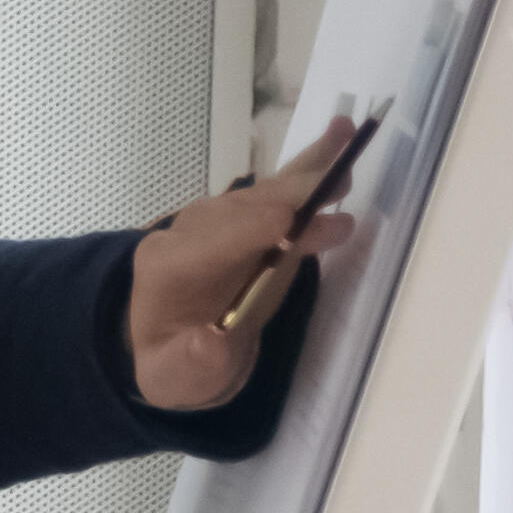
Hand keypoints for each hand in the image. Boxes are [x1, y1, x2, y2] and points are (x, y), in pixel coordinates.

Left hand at [122, 107, 373, 411]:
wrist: (173, 346)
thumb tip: (209, 342)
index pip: (210, 241)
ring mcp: (218, 218)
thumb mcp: (177, 378)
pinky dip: (310, 164)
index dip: (255, 230)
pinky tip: (340, 134)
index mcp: (166, 268)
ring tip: (346, 156)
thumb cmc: (178, 364)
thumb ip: (192, 363)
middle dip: (289, 200)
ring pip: (264, 191)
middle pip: (243, 208)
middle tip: (336, 196)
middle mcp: (187, 232)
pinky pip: (278, 186)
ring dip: (306, 175)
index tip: (299, 225)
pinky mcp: (247, 216)